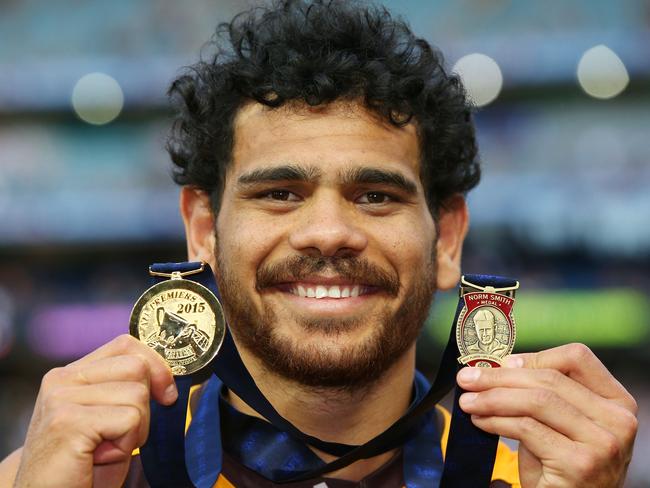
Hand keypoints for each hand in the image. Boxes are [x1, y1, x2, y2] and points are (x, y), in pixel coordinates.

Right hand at [11, 334, 176, 487]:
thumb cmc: (83, 465)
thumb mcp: (108, 417)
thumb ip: (126, 388)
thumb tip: (168, 375)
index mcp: (71, 373)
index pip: (126, 344)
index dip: (156, 366)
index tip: (166, 394)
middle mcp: (62, 380)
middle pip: (137, 366)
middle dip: (145, 405)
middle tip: (121, 434)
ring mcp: (61, 398)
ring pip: (137, 394)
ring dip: (136, 429)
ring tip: (106, 447)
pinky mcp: (67, 421)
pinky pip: (130, 419)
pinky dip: (126, 444)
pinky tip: (100, 456)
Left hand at [456, 343, 637, 487]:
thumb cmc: (563, 466)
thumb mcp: (561, 423)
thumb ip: (543, 394)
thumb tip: (499, 365)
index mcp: (617, 401)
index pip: (577, 358)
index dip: (535, 357)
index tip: (502, 363)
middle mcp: (618, 420)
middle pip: (549, 379)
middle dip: (500, 377)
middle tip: (468, 379)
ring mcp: (602, 443)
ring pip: (536, 401)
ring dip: (493, 398)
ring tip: (469, 401)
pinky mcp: (580, 464)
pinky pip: (527, 429)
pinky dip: (496, 421)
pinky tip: (481, 422)